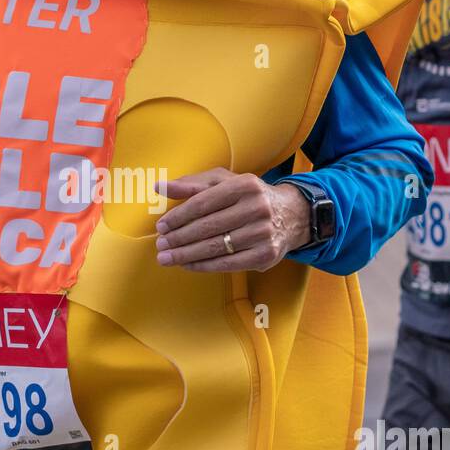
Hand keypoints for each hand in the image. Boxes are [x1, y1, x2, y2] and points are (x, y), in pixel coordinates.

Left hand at [154, 167, 311, 271]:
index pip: (203, 203)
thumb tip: (159, 187)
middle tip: (160, 245)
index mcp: (244, 185)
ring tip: (166, 258)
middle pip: (208, 227)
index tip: (161, 226)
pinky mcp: (266, 255)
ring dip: (186, 255)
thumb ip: (192, 184)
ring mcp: (263, 233)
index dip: (179, 216)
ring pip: (216, 247)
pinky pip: (228, 264)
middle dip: (179, 238)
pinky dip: (203, 266)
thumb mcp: (224, 182)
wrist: (291, 215)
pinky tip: (187, 265)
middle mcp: (257, 208)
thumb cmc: (248, 196)